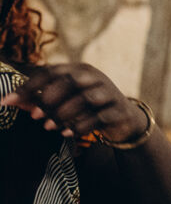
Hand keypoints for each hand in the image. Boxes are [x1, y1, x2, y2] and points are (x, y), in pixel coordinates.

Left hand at [0, 63, 146, 142]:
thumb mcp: (65, 100)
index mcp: (79, 70)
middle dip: (49, 98)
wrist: (125, 120)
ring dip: (64, 113)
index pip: (51, 72)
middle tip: (35, 116)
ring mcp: (109, 93)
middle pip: (71, 80)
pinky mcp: (119, 111)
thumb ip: (40, 99)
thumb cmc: (89, 108)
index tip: (7, 101)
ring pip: (86, 99)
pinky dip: (81, 126)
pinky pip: (99, 117)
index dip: (28, 86)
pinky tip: (67, 134)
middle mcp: (95, 78)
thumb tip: (9, 101)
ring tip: (49, 127)